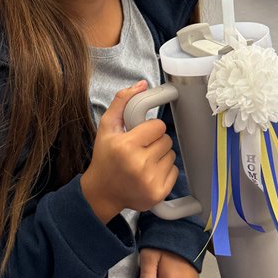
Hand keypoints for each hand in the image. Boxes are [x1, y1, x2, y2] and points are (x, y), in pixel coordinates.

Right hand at [80, 81, 176, 223]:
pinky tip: (148, 173)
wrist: (102, 192)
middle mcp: (139, 165)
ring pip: (172, 155)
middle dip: (155, 142)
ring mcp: (150, 181)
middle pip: (167, 140)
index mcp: (126, 146)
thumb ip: (122, 102)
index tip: (140, 135)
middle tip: (140, 149)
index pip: (158, 126)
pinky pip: (174, 171)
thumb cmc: (105, 158)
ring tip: (143, 161)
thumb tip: (142, 84)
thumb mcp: (107, 127)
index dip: (149, 128)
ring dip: (160, 156)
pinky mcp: (158, 193)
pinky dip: (164, 170)